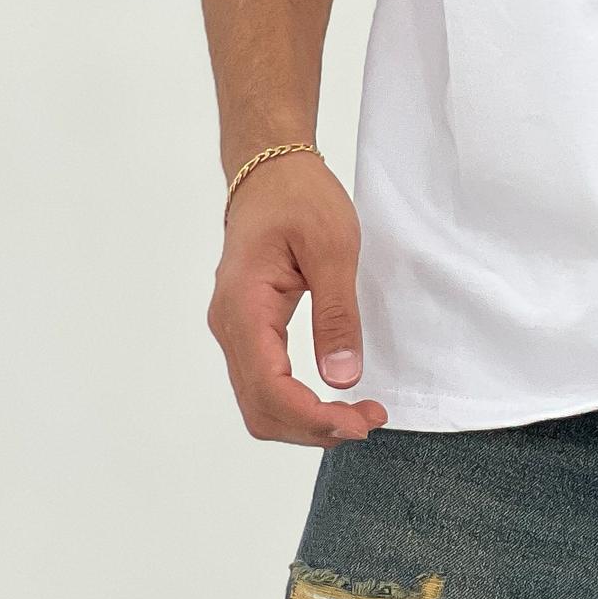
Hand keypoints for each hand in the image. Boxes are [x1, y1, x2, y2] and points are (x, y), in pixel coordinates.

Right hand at [207, 152, 390, 446]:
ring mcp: (234, 329)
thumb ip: (337, 315)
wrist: (271, 170)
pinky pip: (264, 382)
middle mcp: (229, 326)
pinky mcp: (248, 328)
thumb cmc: (301, 198)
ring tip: (356, 414)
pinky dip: (296, 402)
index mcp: (243, 307)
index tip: (360, 422)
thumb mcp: (334, 248)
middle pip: (260, 408)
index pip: (269, 389)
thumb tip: (342, 378)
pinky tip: (331, 397)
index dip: (313, 418)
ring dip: (305, 420)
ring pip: (259, 402)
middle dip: (312, 427)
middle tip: (368, 421)